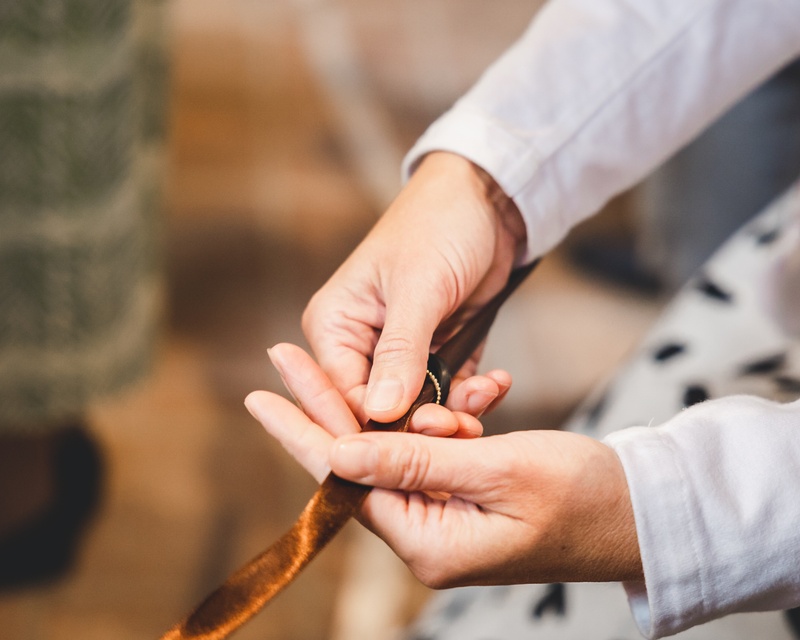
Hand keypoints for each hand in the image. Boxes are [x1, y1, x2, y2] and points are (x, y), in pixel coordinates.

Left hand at [246, 343, 642, 587]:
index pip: (346, 478)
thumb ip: (415, 460)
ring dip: (410, 414)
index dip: (303, 429)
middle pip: (359, 464)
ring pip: (397, 455)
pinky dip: (441, 424)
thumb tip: (340, 452)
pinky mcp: (464, 502)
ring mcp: (445, 521)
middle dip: (330, 407)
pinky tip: (470, 398)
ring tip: (457, 393)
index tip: (260, 392)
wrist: (643, 513)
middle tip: (283, 357)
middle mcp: (426, 539)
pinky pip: (432, 455)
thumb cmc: (583, 494)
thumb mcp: (498, 468)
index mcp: (428, 543)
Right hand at [302, 151, 526, 423]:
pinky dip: (471, 394)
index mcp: (335, 325)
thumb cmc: (439, 225)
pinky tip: (494, 383)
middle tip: (462, 426)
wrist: (489, 201)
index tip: (421, 440)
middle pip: (380, 409)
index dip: (378, 426)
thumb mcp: (419, 288)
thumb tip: (378, 413)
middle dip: (421, 421)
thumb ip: (400, 353)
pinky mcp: (436, 352)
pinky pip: (448, 390)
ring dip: (453, 410)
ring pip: (418, 406)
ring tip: (484, 397)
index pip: (342, 396)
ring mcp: (399, 352)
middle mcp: (359, 344)